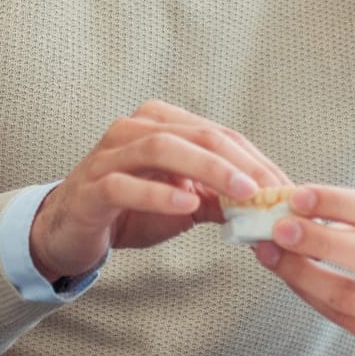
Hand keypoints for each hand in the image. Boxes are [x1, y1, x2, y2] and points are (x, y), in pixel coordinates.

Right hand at [29, 101, 288, 281]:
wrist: (69, 231)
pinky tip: (187, 204)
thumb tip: (268, 205)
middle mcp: (133, 129)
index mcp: (160, 124)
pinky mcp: (92, 188)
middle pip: (198, 134)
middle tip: (271, 189)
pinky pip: (126, 184)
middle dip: (240, 163)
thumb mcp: (182, 203)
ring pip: (163, 148)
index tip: (286, 189)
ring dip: (208, 169)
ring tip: (241, 192)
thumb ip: (219, 199)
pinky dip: (159, 193)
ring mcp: (109, 156)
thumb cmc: (127, 210)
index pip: (219, 135)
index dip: (256, 161)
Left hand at [254, 185, 354, 355]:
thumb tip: (305, 210)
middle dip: (318, 239)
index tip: (300, 196)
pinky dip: (312, 296)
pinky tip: (292, 279)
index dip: (338, 203)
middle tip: (279, 227)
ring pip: (352, 295)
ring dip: (304, 273)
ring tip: (272, 253)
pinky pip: (345, 320)